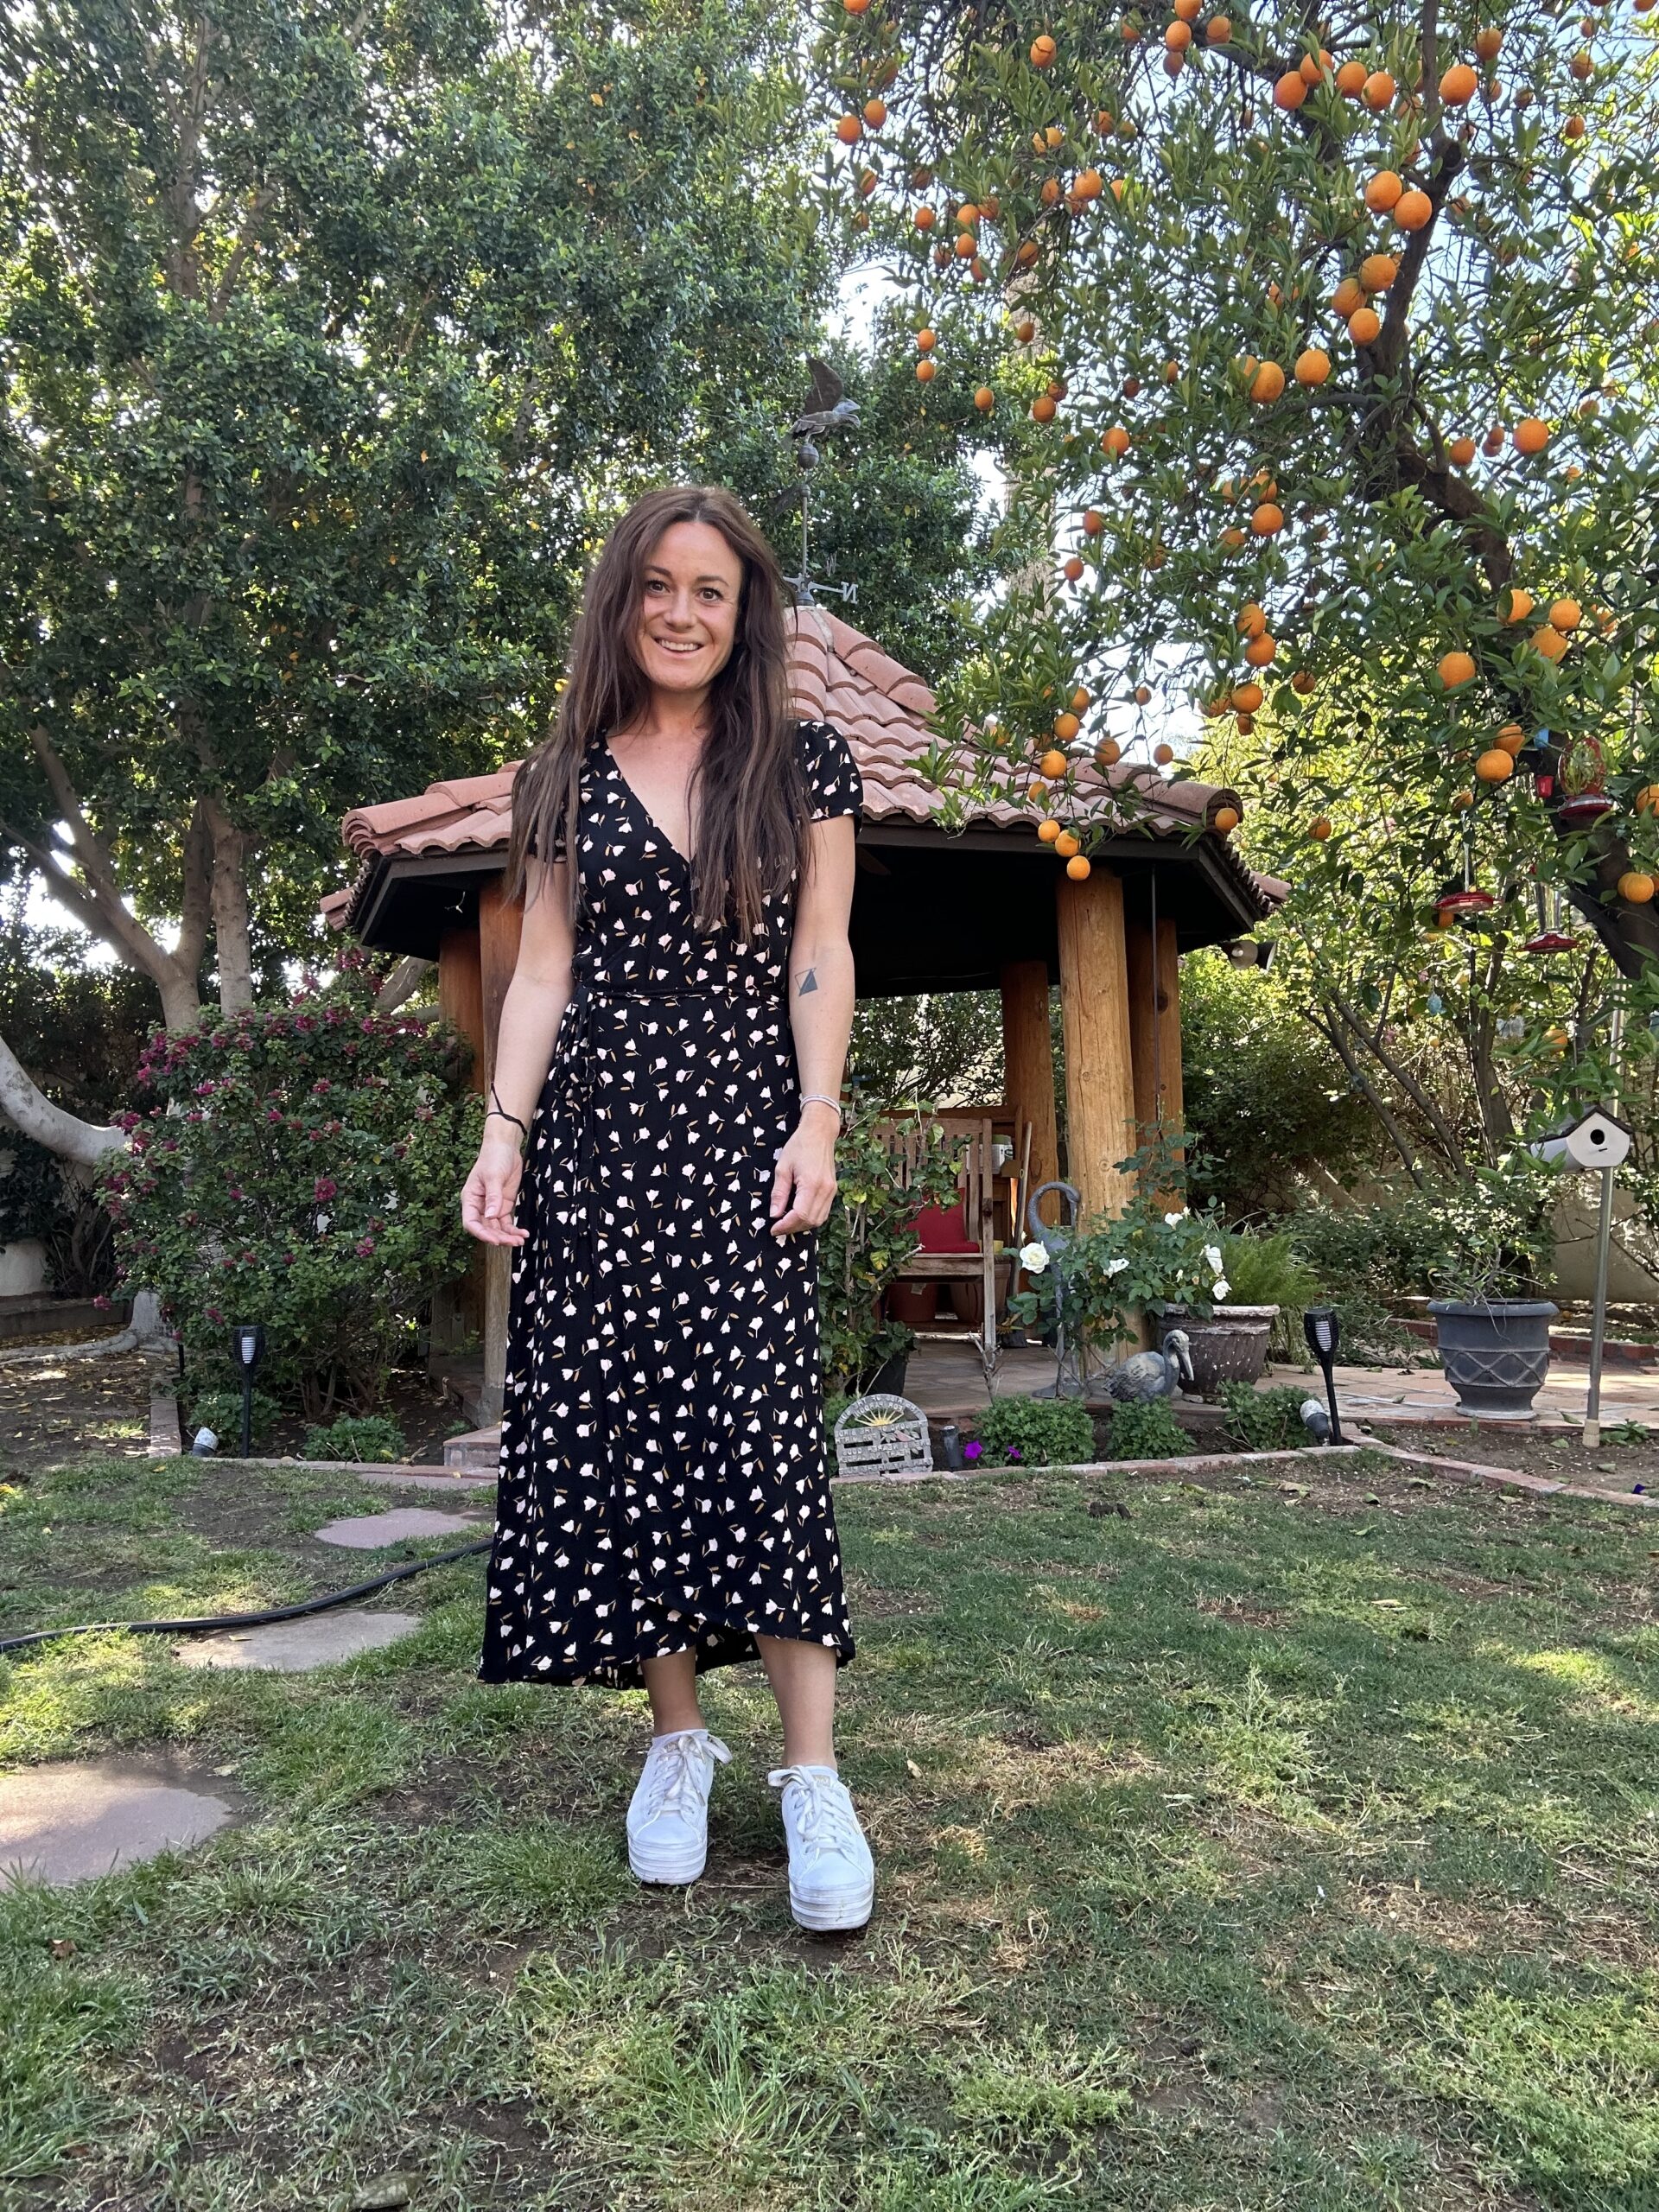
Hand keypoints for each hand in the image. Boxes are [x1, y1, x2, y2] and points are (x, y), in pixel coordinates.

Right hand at [462, 1135, 527, 1245]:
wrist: (505, 1147)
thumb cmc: (493, 1158)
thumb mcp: (493, 1176)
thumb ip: (493, 1197)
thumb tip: (491, 1216)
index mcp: (470, 1199)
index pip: (470, 1222)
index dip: (481, 1234)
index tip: (494, 1240)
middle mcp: (480, 1206)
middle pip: (486, 1228)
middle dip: (498, 1237)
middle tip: (512, 1242)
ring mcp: (492, 1207)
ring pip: (497, 1228)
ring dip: (508, 1236)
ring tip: (520, 1241)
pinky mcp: (504, 1205)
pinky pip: (507, 1222)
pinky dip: (514, 1229)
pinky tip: (523, 1234)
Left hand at [768, 1115, 837, 1238]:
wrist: (819, 1132)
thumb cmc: (799, 1146)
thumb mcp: (782, 1167)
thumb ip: (779, 1193)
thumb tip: (774, 1214)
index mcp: (812, 1184)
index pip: (800, 1215)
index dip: (785, 1226)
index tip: (773, 1229)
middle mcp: (825, 1190)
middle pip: (810, 1221)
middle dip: (792, 1228)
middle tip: (777, 1227)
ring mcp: (832, 1191)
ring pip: (819, 1220)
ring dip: (802, 1225)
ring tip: (786, 1222)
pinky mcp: (833, 1190)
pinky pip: (823, 1212)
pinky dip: (811, 1218)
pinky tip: (798, 1215)